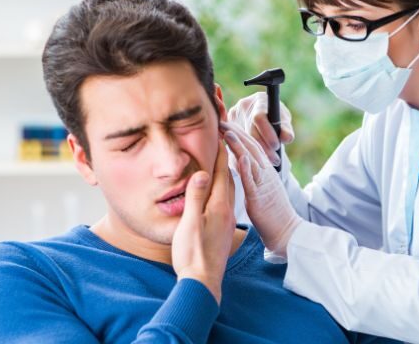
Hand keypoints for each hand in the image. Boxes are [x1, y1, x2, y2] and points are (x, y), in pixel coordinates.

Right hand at [171, 143, 235, 303]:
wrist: (203, 283)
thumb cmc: (192, 254)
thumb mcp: (189, 223)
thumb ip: (195, 196)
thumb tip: (203, 172)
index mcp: (219, 207)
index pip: (221, 173)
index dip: (219, 153)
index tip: (219, 135)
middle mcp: (227, 212)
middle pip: (228, 180)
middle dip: (224, 161)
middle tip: (220, 144)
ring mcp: (226, 223)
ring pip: (228, 192)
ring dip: (224, 176)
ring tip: (218, 165)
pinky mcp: (223, 232)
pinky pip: (226, 203)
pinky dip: (222, 191)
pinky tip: (216, 195)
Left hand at [221, 122, 301, 257]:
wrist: (286, 230)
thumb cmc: (271, 212)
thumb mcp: (260, 188)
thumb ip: (251, 174)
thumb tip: (239, 162)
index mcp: (263, 170)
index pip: (250, 146)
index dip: (237, 132)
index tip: (224, 122)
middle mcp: (265, 173)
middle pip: (249, 147)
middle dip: (234, 132)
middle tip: (220, 119)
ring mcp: (263, 184)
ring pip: (251, 159)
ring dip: (238, 144)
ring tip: (226, 130)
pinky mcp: (260, 197)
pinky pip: (253, 180)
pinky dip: (246, 167)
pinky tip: (239, 157)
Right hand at [227, 92, 293, 165]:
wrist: (264, 115)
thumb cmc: (276, 117)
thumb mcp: (284, 120)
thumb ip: (286, 129)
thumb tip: (286, 138)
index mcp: (258, 101)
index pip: (259, 118)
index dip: (268, 133)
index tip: (276, 146)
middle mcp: (243, 106)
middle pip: (249, 130)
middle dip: (263, 147)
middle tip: (274, 160)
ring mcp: (233, 116)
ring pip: (241, 138)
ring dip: (255, 152)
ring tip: (267, 163)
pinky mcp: (226, 126)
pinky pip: (235, 141)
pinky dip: (246, 152)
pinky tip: (254, 162)